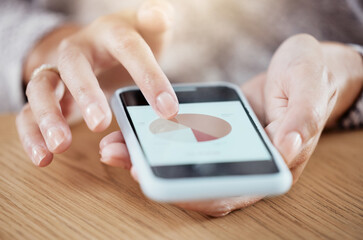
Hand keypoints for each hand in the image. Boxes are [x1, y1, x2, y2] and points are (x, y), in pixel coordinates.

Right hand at [16, 0, 177, 166]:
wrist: (94, 45)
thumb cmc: (126, 41)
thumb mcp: (144, 28)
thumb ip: (155, 21)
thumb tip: (159, 14)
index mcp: (110, 34)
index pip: (129, 48)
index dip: (148, 76)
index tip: (168, 109)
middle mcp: (78, 50)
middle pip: (74, 65)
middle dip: (85, 94)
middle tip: (100, 123)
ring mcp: (57, 72)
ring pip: (42, 89)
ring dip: (49, 117)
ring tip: (61, 146)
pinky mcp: (47, 95)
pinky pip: (29, 112)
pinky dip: (32, 134)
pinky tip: (43, 156)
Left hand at [99, 34, 362, 216]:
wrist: (301, 65)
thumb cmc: (311, 75)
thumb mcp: (310, 88)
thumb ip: (303, 118)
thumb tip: (287, 148)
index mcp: (275, 164)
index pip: (231, 191)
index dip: (193, 191)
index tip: (157, 180)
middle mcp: (248, 162)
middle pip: (200, 182)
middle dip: (159, 176)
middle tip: (123, 159)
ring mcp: (230, 148)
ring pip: (187, 165)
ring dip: (151, 158)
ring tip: (117, 146)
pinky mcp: (217, 132)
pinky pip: (186, 142)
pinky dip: (161, 139)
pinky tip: (136, 130)